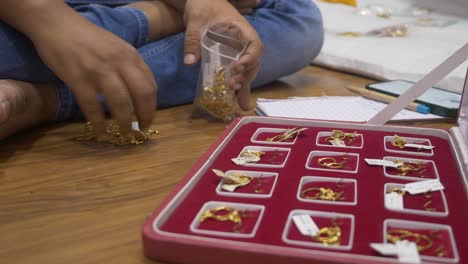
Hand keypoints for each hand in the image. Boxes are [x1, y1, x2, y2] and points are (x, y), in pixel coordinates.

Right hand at [30, 7, 156, 136]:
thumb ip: (129, 67)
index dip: (152, 106)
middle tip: (140, 129)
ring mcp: (100, 71)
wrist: (57, 25)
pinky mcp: (79, 79)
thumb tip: (139, 94)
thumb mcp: (117, 48)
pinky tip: (101, 134)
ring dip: (125, 123)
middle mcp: (120, 63)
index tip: (148, 118)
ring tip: (124, 135)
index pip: (150, 85)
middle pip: (143, 94)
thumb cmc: (88, 39)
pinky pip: (93, 108)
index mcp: (131, 56)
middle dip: (145, 116)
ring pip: (121, 103)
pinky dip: (99, 124)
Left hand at [183, 0, 262, 110]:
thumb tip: (190, 62)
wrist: (202, 1)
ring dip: (244, 85)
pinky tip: (237, 103)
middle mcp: (244, 42)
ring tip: (240, 103)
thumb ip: (193, 40)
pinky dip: (238, 87)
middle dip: (246, 76)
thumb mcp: (196, 20)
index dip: (250, 57)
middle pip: (253, 62)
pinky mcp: (231, 58)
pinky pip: (238, 73)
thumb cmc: (203, 5)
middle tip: (232, 86)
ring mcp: (238, 51)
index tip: (237, 67)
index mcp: (241, 29)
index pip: (254, 44)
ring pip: (248, 71)